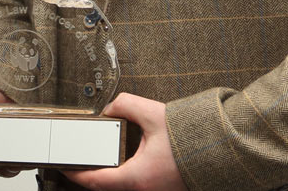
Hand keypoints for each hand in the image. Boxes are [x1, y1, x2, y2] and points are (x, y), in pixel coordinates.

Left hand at [63, 93, 183, 190]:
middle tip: (79, 160)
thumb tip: (110, 109)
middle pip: (107, 186)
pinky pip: (136, 184)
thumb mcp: (152, 113)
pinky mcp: (163, 187)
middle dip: (91, 174)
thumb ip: (125, 105)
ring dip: (109, 174)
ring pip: (122, 186)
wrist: (220, 150)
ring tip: (98, 158)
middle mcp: (144, 189)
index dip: (76, 174)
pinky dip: (124, 174)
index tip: (66, 166)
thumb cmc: (191, 138)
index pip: (95, 181)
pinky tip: (122, 161)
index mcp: (136, 177)